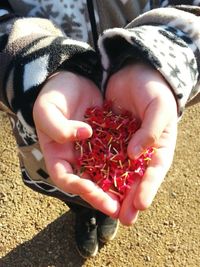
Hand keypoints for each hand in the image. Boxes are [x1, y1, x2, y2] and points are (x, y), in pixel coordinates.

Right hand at [33, 71, 119, 216]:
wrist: (74, 78)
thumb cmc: (54, 95)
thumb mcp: (48, 109)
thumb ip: (58, 126)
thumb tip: (85, 134)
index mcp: (58, 154)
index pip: (65, 178)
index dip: (78, 187)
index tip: (93, 191)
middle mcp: (77, 157)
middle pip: (88, 182)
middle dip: (102, 197)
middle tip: (118, 209)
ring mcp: (94, 150)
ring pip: (105, 172)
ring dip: (118, 187)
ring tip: (132, 199)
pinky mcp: (108, 140)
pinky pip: (118, 154)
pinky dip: (127, 164)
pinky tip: (140, 172)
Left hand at [106, 63, 177, 224]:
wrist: (135, 73)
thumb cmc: (154, 90)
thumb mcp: (158, 107)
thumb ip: (150, 130)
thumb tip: (134, 155)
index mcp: (159, 145)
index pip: (155, 171)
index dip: (148, 188)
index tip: (141, 205)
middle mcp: (142, 151)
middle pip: (137, 178)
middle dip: (131, 199)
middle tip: (124, 218)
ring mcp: (124, 146)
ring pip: (119, 172)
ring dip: (114, 191)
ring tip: (108, 208)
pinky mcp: (109, 139)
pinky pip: (104, 157)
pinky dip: (100, 170)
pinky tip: (92, 182)